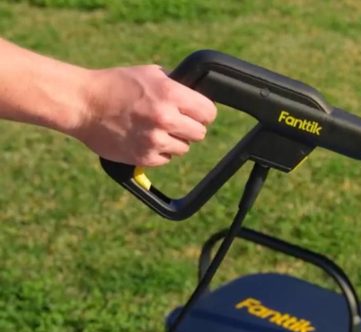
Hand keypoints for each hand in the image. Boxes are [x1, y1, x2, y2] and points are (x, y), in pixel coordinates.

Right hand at [70, 65, 216, 166]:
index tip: (196, 113)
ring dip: (173, 140)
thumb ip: (176, 85)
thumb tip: (197, 96)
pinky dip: (158, 151)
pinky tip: (143, 138)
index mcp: (170, 94)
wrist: (82, 104)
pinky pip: (166, 159)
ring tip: (153, 129)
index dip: (203, 112)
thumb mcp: (150, 74)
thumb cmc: (115, 85)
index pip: (209, 112)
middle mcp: (165, 118)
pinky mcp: (144, 157)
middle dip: (189, 127)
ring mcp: (154, 140)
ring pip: (184, 148)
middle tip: (173, 121)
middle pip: (200, 133)